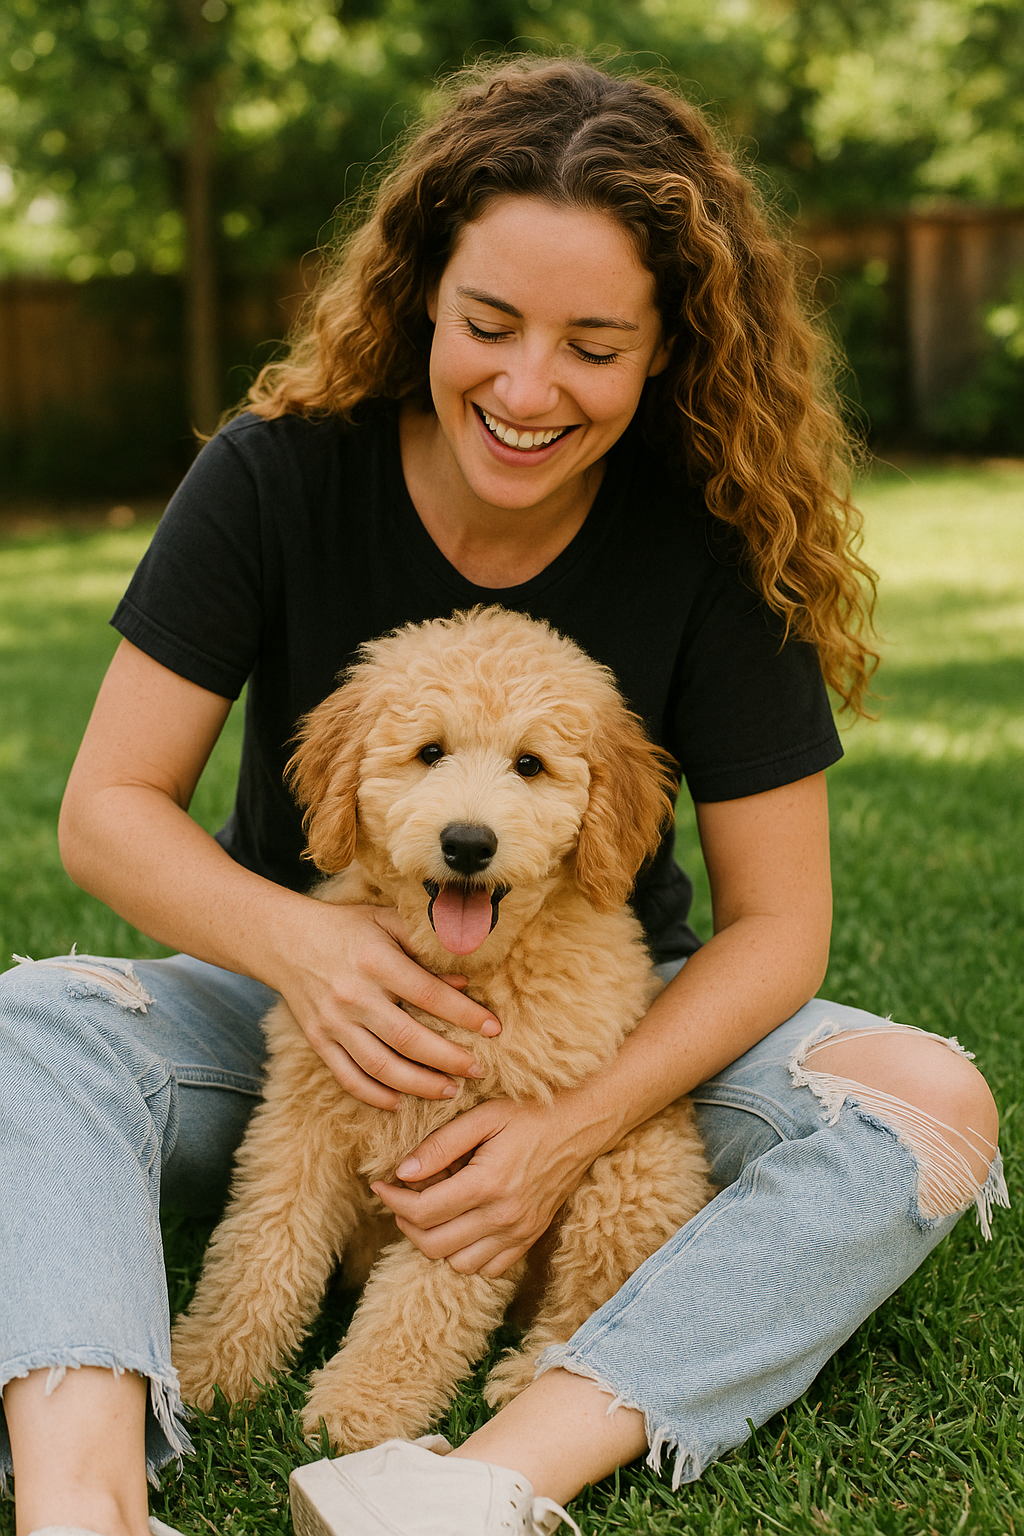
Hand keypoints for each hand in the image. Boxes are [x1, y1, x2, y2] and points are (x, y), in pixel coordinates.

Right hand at [274, 901, 500, 1110]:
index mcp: (377, 961)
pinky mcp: (319, 1041)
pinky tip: (401, 1102)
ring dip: (420, 1084)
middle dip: (450, 1059)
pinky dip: (375, 1096)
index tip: (494, 1029)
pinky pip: (348, 1077)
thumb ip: (424, 950)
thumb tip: (463, 984)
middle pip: (409, 1039)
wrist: (286, 941)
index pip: (430, 995)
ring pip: (381, 1066)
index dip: (466, 1015)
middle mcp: (355, 995)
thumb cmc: (347, 928)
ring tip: (450, 1091)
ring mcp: (334, 1022)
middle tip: (479, 1070)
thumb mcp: (387, 923)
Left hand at [371, 1096, 605, 1276]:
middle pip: (434, 1244)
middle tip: (400, 1198)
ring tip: (431, 1210)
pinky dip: (466, 1255)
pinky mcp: (530, 1239)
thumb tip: (402, 1172)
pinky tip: (461, 1225)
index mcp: (489, 1184)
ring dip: (436, 1242)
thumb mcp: (484, 1116)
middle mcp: (505, 1217)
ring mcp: (520, 1233)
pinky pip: (488, 1269)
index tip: (381, 1184)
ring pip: (458, 1264)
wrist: (583, 1123)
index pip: (423, 1211)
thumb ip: (441, 1145)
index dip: (392, 1200)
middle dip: (406, 1223)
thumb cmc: (531, 1112)